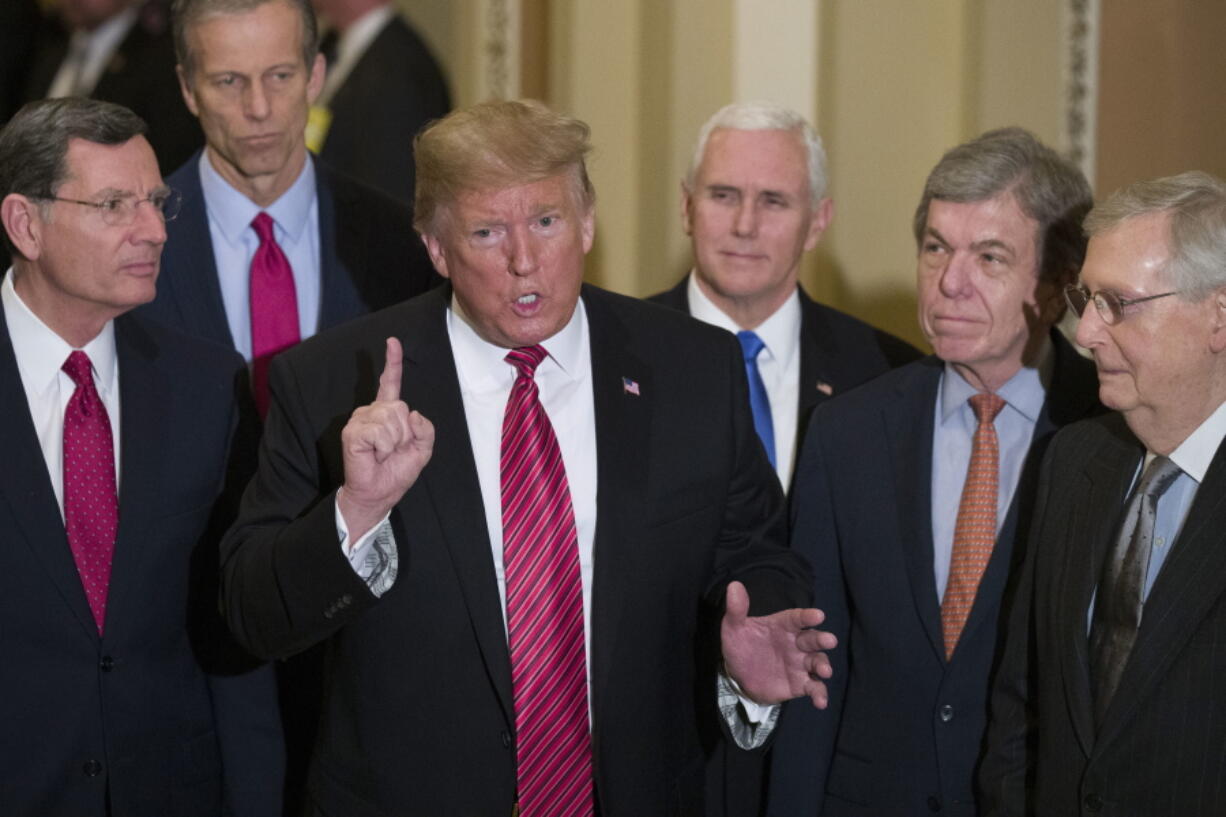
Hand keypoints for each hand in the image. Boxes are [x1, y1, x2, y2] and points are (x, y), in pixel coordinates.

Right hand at [338, 338, 433, 538]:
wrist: (379, 494)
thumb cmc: (396, 472)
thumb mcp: (422, 450)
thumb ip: (425, 430)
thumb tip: (413, 414)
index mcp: (388, 413)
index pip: (391, 383)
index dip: (392, 362)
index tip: (393, 341)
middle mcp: (372, 412)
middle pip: (400, 406)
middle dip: (405, 433)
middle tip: (394, 450)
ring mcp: (360, 420)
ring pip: (391, 418)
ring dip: (394, 442)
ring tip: (383, 454)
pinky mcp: (352, 432)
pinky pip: (379, 431)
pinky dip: (384, 447)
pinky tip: (376, 455)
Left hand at [720, 581, 837, 708]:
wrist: (738, 675)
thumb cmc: (740, 645)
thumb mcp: (733, 627)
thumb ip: (736, 609)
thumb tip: (734, 585)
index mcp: (783, 625)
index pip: (797, 618)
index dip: (807, 616)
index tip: (819, 615)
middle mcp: (795, 642)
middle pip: (812, 639)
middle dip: (822, 639)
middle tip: (830, 640)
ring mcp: (800, 663)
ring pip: (817, 661)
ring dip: (823, 665)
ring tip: (824, 671)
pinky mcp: (800, 683)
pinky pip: (814, 687)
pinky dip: (820, 693)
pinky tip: (820, 702)